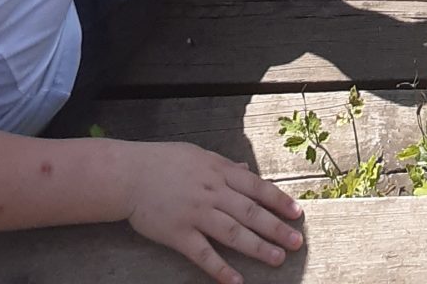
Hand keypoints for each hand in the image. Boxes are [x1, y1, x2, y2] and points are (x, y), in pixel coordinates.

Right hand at [123, 141, 302, 282]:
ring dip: (258, 247)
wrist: (129, 174)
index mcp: (218, 171)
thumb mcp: (198, 155)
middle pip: (251, 212)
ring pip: (233, 232)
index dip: (279, 200)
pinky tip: (236, 281)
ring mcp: (196, 213)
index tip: (297, 213)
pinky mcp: (178, 234)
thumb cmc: (164, 162)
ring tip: (278, 258)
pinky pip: (204, 254)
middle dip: (276, 228)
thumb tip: (246, 170)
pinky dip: (221, 269)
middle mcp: (212, 192)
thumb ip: (224, 166)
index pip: (256, 187)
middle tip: (297, 242)